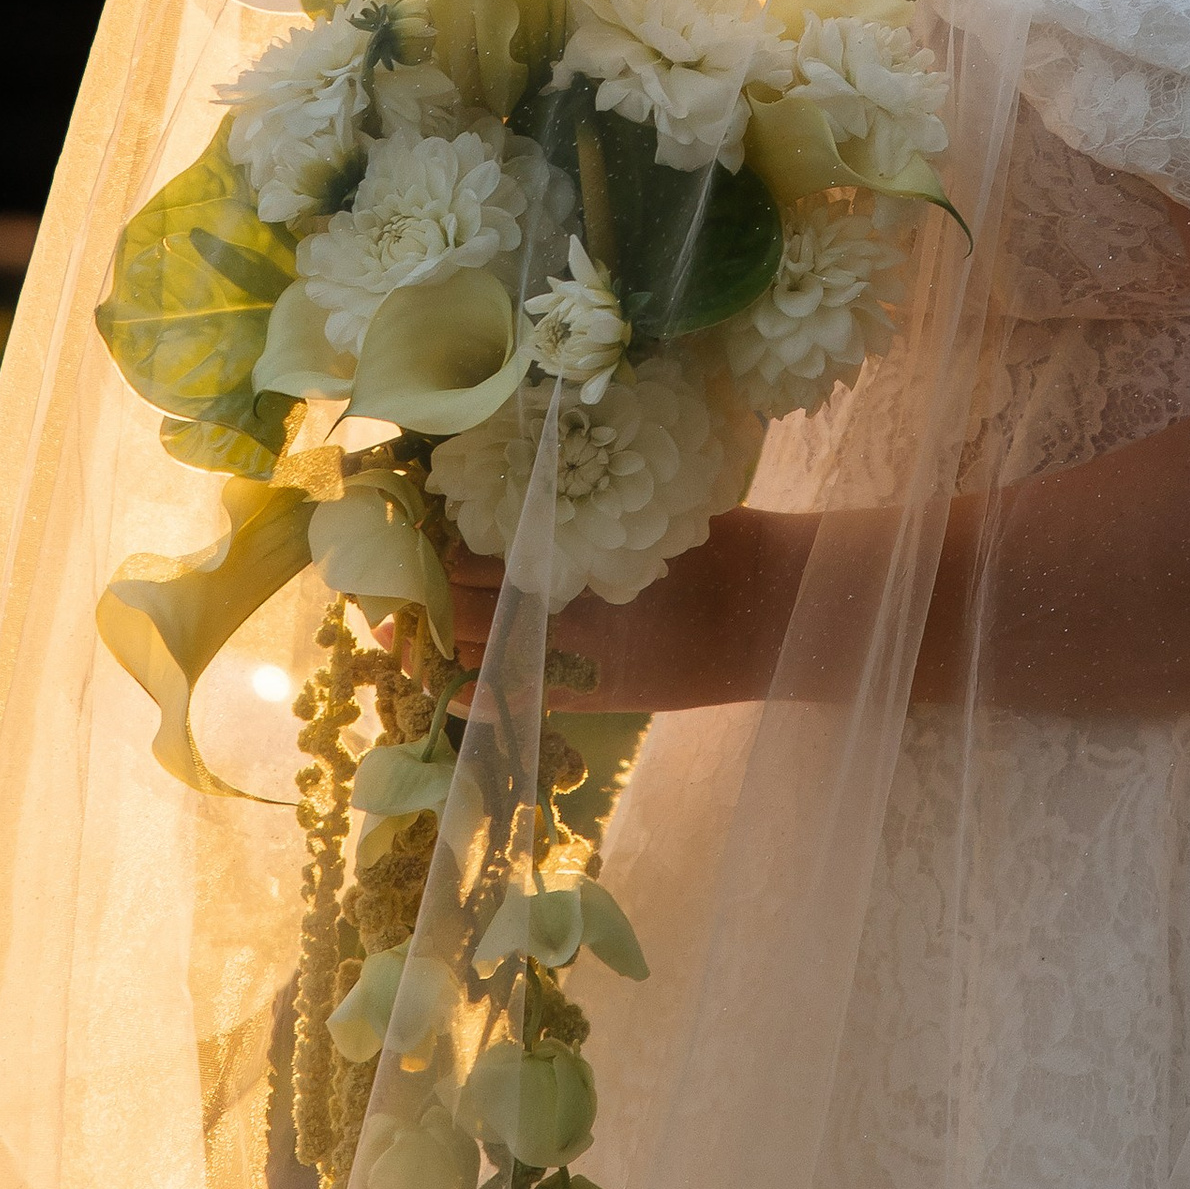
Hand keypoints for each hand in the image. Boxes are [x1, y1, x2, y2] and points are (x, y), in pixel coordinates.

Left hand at [443, 505, 814, 711]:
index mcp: (577, 542)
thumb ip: (591, 511)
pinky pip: (529, 698)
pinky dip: (488, 697)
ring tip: (430, 639)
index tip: (433, 546)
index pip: (487, 548)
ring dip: (453, 644)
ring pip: (491, 647)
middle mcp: (570, 594)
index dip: (452, 552)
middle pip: (476, 597)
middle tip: (421, 594)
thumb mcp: (651, 511)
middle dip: (441, 598)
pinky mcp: (600, 692)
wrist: (769, 610)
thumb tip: (533, 490)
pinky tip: (457, 695)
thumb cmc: (717, 547)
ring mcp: (581, 648)